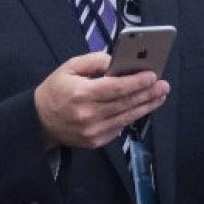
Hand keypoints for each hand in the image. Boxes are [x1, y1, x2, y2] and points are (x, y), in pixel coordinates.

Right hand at [34, 52, 169, 149]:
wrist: (39, 121)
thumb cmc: (56, 89)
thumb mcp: (70, 67)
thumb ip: (94, 61)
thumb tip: (117, 61)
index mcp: (81, 94)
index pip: (116, 88)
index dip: (136, 82)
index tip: (153, 75)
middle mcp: (88, 115)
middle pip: (125, 103)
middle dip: (148, 93)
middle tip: (164, 85)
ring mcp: (92, 131)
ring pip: (126, 117)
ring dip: (146, 106)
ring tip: (160, 95)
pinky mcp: (95, 141)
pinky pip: (119, 127)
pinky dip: (131, 116)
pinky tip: (142, 107)